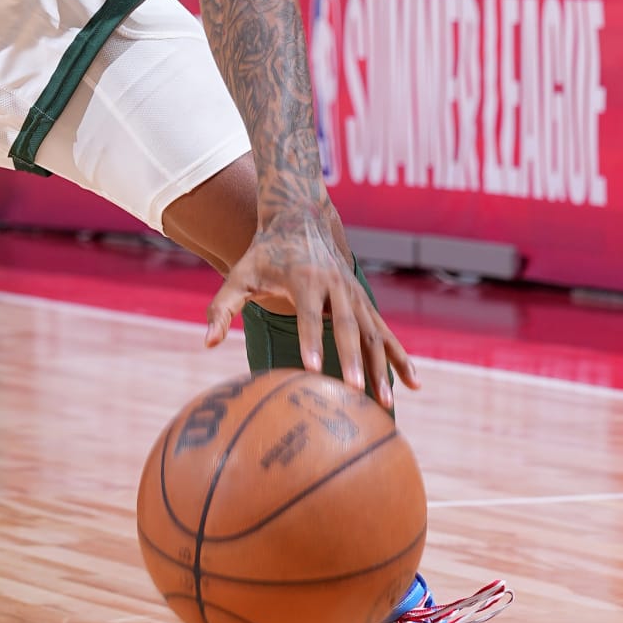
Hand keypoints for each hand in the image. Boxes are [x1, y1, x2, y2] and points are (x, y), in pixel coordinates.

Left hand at [205, 204, 416, 407]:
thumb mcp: (238, 274)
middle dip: (351, 360)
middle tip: (353, 391)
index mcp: (304, 277)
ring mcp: (354, 294)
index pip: (308, 313)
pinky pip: (386, 333)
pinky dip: (400, 357)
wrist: (300, 219)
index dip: (310, 340)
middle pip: (348, 326)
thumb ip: (221, 308)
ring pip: (372, 333)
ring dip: (380, 367)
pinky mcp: (364, 303)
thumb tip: (207, 343)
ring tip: (383, 403)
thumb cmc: (263, 254)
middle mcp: (335, 284)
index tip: (312, 369)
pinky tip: (415, 383)